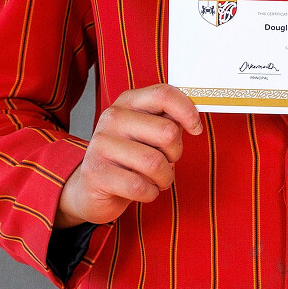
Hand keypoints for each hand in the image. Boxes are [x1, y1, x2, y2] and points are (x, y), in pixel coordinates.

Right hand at [55, 84, 202, 227]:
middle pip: (167, 132)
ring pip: (155, 163)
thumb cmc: (129, 158)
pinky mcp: (96, 173)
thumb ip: (168, 121)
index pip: (164, 94)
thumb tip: (192, 119)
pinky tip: (143, 190)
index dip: (187, 111)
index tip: (196, 128)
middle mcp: (112, 118)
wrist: (91, 188)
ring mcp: (101, 145)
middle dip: (175, 153)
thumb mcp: (148, 133)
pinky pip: (140, 186)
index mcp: (128, 102)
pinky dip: (150, 193)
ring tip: (158, 179)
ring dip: (165, 177)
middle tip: (168, 161)